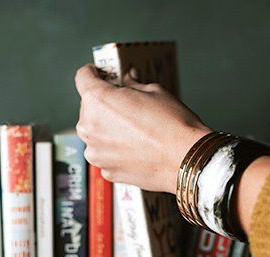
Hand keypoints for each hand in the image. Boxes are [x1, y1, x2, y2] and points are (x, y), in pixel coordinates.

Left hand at [74, 64, 210, 192]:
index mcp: (98, 100)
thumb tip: (128, 80)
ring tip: (135, 132)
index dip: (92, 73)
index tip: (100, 74)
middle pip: (89, 108)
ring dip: (108, 130)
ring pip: (96, 134)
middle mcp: (90, 127)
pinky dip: (116, 150)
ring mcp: (96, 153)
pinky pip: (106, 154)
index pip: (83, 77)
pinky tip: (137, 149)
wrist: (186, 160)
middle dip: (105, 105)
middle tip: (127, 106)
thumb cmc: (173, 125)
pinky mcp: (107, 171)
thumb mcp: (155, 92)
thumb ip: (133, 85)